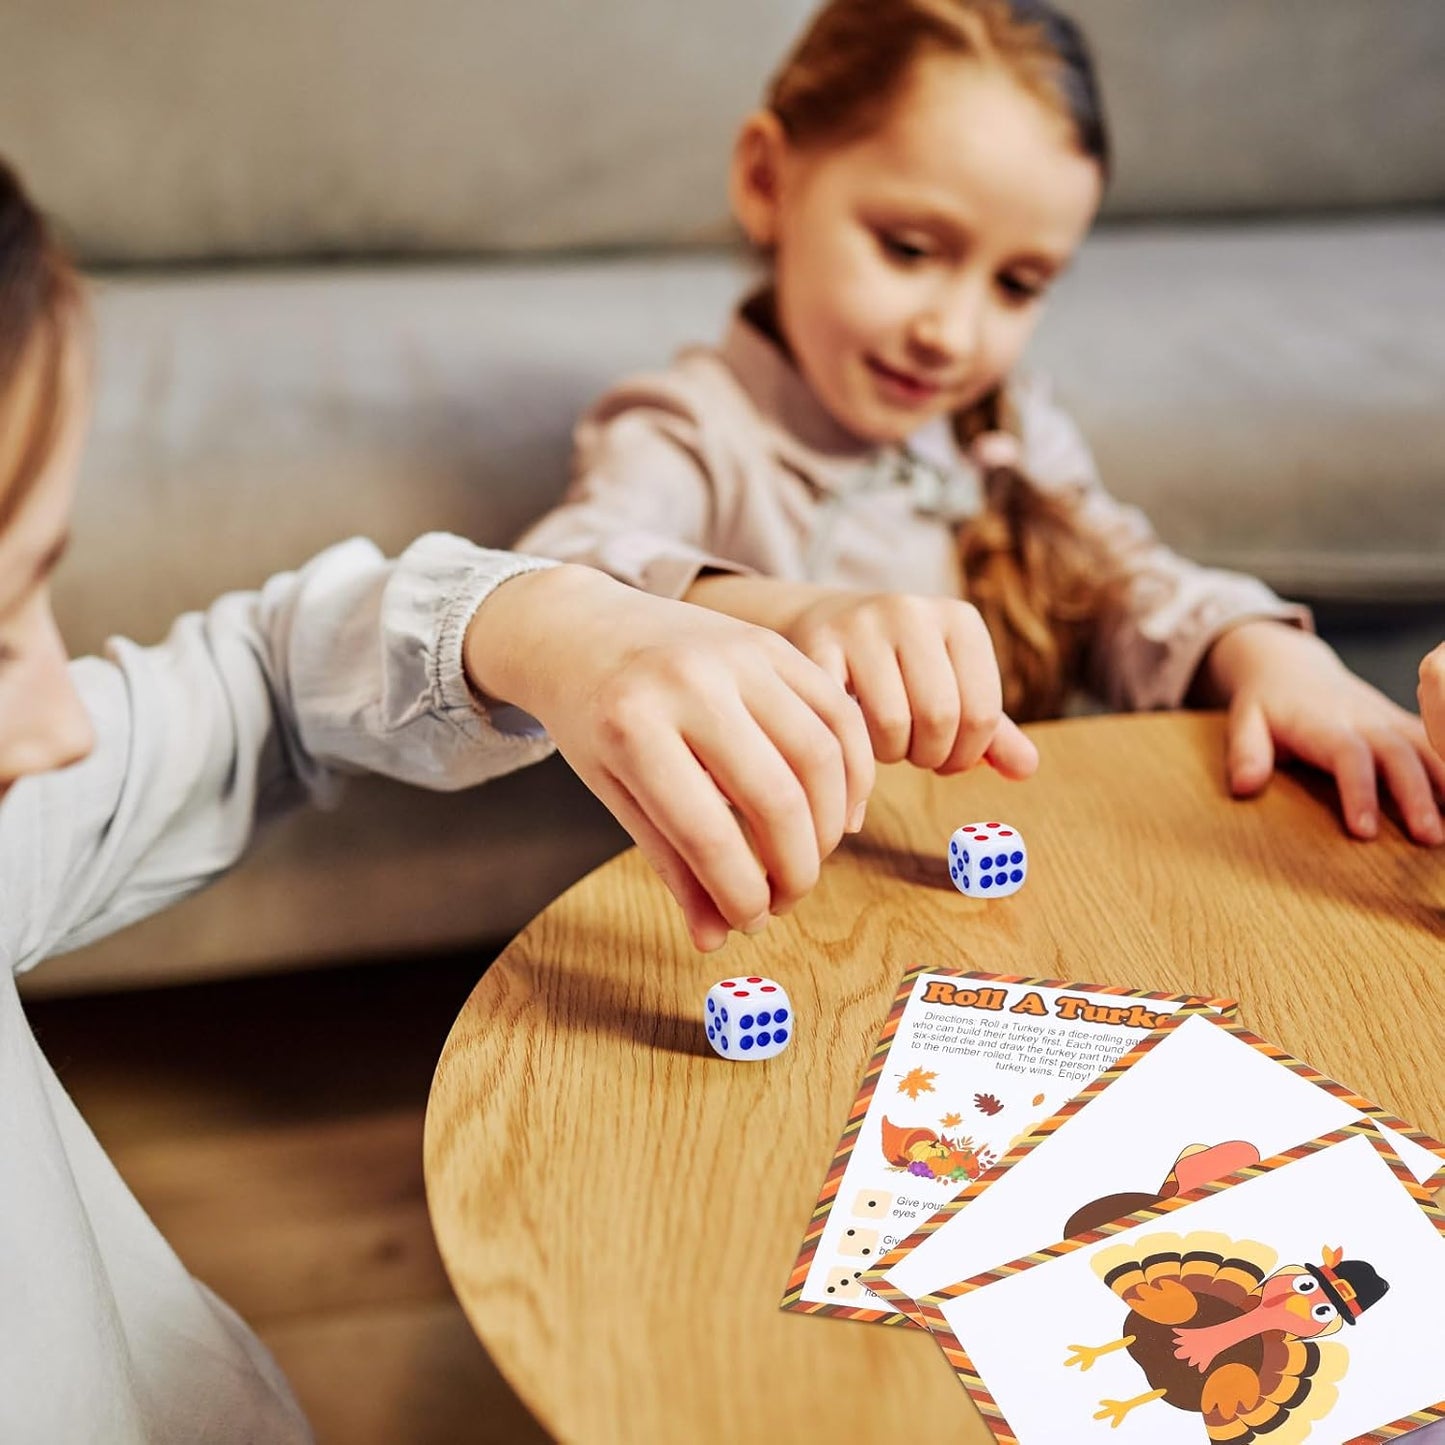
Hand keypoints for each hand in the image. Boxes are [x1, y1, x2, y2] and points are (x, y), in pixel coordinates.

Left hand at [462, 565, 874, 950]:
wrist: (583, 628)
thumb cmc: (595, 718)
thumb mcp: (614, 791)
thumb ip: (671, 862)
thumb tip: (715, 938)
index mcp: (633, 728)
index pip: (707, 835)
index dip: (741, 894)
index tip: (750, 921)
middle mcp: (691, 684)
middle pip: (778, 798)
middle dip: (796, 869)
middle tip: (786, 898)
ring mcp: (740, 655)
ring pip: (822, 756)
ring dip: (828, 826)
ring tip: (808, 858)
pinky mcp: (774, 642)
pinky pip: (838, 712)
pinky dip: (851, 770)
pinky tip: (836, 808)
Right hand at [779, 590, 1038, 778]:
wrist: (824, 623)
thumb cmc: (901, 668)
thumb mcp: (951, 686)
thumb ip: (990, 730)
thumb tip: (1026, 770)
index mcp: (960, 619)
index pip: (983, 714)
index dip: (967, 754)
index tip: (948, 757)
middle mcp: (913, 612)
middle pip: (940, 719)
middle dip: (930, 756)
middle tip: (915, 755)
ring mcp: (861, 626)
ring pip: (890, 725)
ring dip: (889, 755)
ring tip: (884, 744)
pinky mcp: (815, 646)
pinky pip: (842, 721)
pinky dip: (849, 753)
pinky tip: (848, 751)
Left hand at [1201, 621, 1444, 844]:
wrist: (1290, 668)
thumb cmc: (1265, 705)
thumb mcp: (1243, 721)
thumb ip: (1245, 753)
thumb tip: (1245, 788)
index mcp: (1321, 722)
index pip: (1347, 756)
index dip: (1358, 792)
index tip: (1364, 833)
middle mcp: (1362, 717)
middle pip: (1397, 753)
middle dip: (1416, 795)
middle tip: (1429, 837)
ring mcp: (1387, 718)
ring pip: (1427, 744)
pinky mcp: (1403, 722)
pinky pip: (1435, 740)